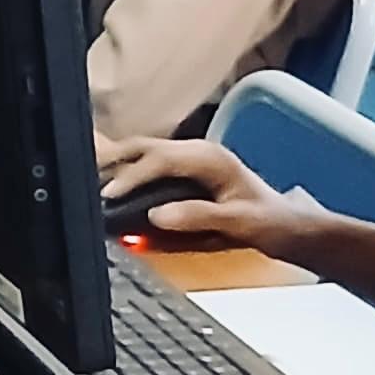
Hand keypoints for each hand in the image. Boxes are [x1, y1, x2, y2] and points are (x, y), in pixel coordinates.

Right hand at [94, 135, 301, 251]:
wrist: (290, 227)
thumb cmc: (271, 223)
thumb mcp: (238, 223)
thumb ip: (198, 217)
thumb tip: (156, 216)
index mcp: (211, 159)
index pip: (160, 159)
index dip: (131, 176)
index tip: (109, 195)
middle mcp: (199, 153)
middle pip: (144, 147)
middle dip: (112, 160)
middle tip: (84, 179)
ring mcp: (192, 160)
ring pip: (143, 153)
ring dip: (116, 164)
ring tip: (89, 181)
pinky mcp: (187, 172)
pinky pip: (149, 166)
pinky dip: (127, 173)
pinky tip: (112, 186)